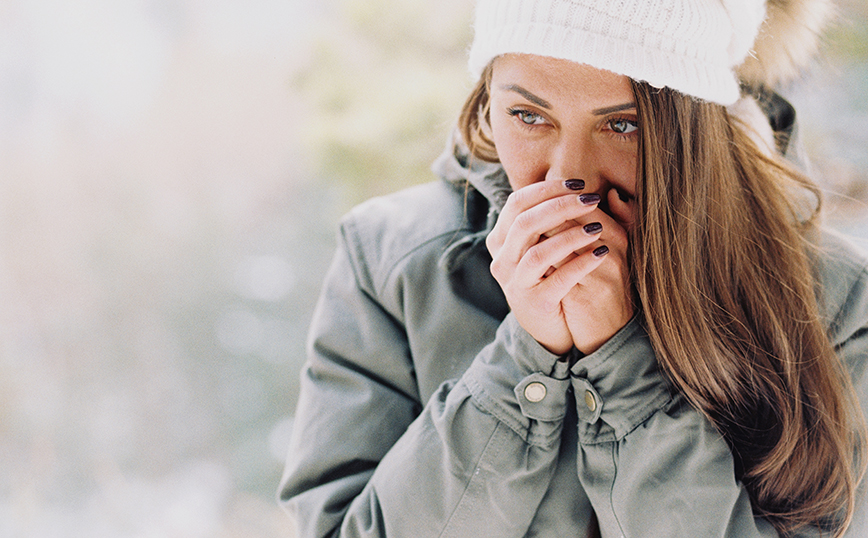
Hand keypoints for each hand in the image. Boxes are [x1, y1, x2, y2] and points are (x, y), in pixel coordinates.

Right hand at [486, 181, 632, 354]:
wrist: (552, 327)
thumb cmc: (552, 278)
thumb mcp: (547, 246)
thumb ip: (553, 219)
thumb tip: (578, 187)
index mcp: (502, 240)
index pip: (516, 203)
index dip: (546, 189)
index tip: (577, 184)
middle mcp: (502, 261)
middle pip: (526, 223)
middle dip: (560, 206)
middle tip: (591, 199)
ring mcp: (515, 283)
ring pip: (539, 252)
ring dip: (571, 236)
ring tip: (598, 227)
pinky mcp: (534, 303)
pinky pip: (559, 279)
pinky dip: (582, 263)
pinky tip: (601, 253)